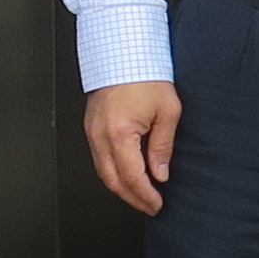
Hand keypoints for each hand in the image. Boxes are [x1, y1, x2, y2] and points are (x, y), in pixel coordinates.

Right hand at [85, 81, 181, 214]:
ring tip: (140, 195)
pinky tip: (126, 175)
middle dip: (132, 198)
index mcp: (119, 133)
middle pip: (112, 181)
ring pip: (102, 172)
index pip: (131, 177)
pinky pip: (99, 158)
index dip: (145, 195)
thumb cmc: (145, 74)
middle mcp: (100, 135)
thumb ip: (162, 147)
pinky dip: (112, 172)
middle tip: (149, 206)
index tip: (157, 204)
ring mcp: (92, 131)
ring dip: (121, 188)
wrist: (123, 51)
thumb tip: (160, 173)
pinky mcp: (91, 126)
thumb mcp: (167, 111)